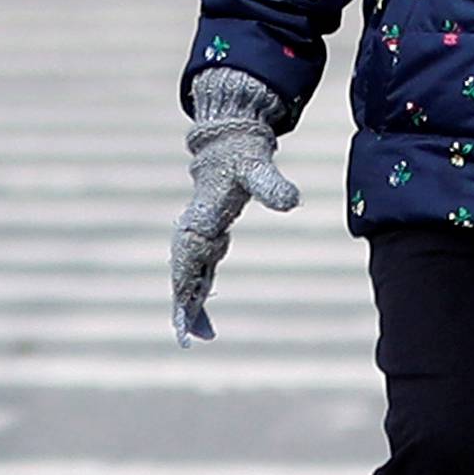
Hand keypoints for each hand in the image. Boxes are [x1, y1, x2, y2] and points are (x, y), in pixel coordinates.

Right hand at [172, 69, 299, 343]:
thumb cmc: (244, 154)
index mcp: (201, 215)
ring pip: (188, 272)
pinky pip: (198, 267)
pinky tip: (201, 313)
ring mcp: (198, 230)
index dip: (185, 284)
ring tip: (193, 335)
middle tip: (185, 337)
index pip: (190, 257)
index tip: (183, 311)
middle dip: (182, 302)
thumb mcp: (259, 167)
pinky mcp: (206, 232)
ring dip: (188, 301)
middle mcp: (194, 226)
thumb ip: (272, 185)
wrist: (231, 137)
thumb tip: (291, 202)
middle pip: (183, 270)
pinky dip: (197, 289)